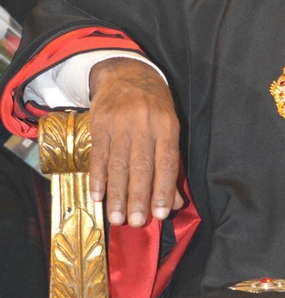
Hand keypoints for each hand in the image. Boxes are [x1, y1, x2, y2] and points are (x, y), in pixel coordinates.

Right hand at [88, 58, 181, 226]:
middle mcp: (144, 125)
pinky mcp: (100, 124)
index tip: (159, 215)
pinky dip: (98, 178)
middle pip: (141, 167)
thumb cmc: (154, 108)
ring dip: (117, 194)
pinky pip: (98, 155)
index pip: (166, 163)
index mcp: (167, 126)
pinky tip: (97, 196)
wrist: (126, 74)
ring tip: (117, 217)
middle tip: (136, 223)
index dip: (162, 190)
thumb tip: (174, 203)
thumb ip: (171, 166)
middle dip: (139, 198)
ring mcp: (120, 123)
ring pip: (118, 165)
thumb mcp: (169, 129)